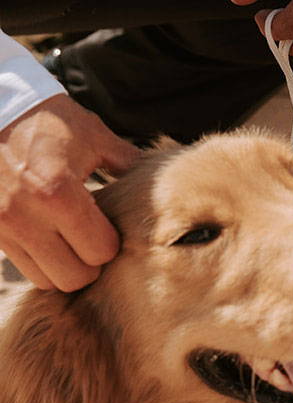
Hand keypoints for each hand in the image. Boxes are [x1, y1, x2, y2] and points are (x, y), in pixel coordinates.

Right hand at [0, 96, 140, 290]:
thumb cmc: (47, 121)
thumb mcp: (92, 135)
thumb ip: (128, 164)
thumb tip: (167, 183)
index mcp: (58, 192)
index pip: (100, 251)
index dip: (112, 243)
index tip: (111, 226)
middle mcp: (26, 217)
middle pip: (75, 277)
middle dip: (91, 262)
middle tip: (94, 238)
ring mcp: (4, 228)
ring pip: (47, 280)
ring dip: (65, 267)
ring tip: (71, 240)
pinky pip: (24, 268)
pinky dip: (42, 261)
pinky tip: (50, 238)